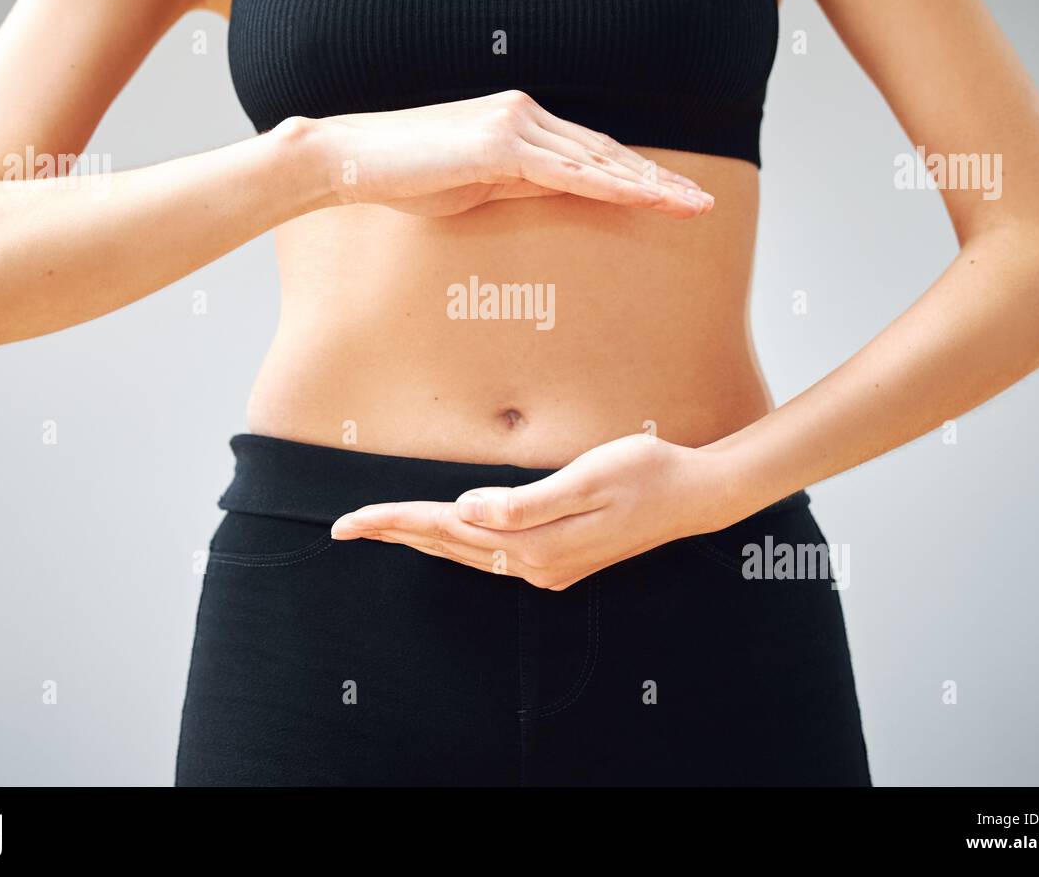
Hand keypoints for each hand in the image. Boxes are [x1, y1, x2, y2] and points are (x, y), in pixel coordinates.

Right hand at [286, 90, 713, 218]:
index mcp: (521, 124)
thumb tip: (563, 193)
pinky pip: (566, 171)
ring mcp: (514, 124)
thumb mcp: (476, 187)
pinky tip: (641, 200)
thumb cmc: (406, 178)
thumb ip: (522, 184)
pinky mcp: (498, 144)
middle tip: (701, 204)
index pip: (591, 153)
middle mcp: (525, 114)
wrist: (350, 159)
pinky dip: (608, 186)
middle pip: (606, 153)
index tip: (672, 197)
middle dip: (657, 181)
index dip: (636, 176)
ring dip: (647, 186)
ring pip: (596, 160)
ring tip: (689, 206)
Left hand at [329, 434, 722, 588]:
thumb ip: (526, 502)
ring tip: (381, 529)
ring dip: (422, 540)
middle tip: (344, 526)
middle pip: (449, 546)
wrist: (695, 496)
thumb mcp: (588, 477)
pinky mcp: (560, 559)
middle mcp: (536, 563)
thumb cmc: (646, 473)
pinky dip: (456, 544)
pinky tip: (444, 536)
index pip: (448, 529)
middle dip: (395, 533)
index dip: (396, 521)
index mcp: (537, 544)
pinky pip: (491, 555)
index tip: (351, 519)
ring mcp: (549, 567)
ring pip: (467, 553)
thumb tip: (467, 513)